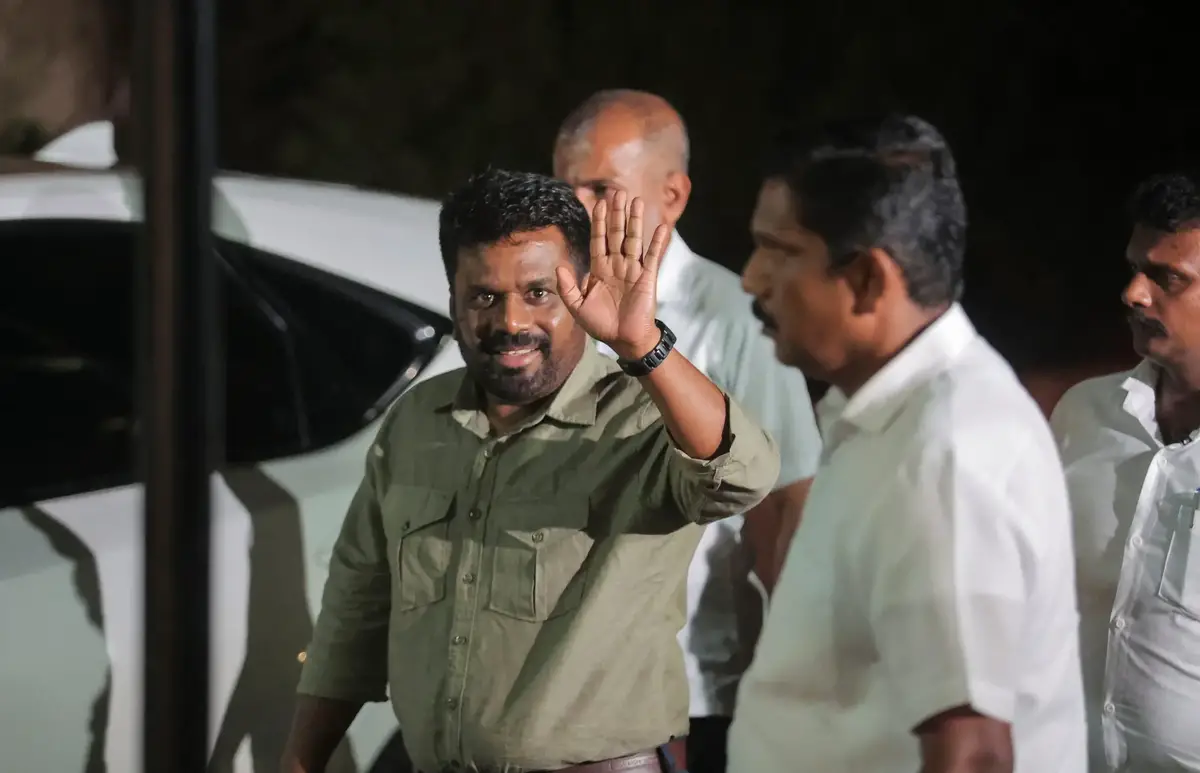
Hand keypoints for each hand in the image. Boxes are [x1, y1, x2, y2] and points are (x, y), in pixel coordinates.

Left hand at [557, 190, 671, 359]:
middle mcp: (616, 265)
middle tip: (617, 192)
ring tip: (637, 201)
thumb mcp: (578, 307)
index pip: (599, 240)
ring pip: (633, 240)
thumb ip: (567, 287)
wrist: (624, 340)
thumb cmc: (601, 325)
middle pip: (616, 234)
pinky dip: (657, 242)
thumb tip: (559, 266)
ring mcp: (633, 270)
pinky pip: (653, 257)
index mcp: (599, 270)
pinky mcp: (647, 278)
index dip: (599, 222)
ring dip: (635, 221)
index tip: (598, 203)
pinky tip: (660, 227)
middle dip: (617, 214)